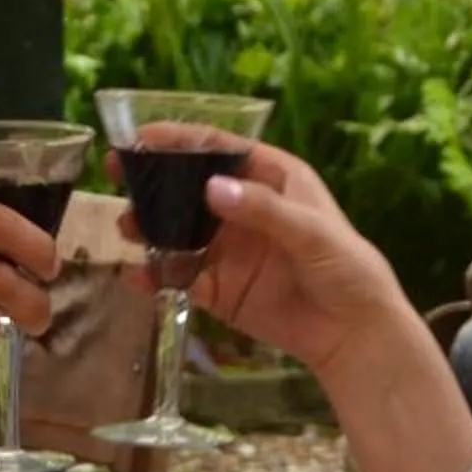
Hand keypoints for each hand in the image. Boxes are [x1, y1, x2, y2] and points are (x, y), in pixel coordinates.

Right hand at [131, 141, 413, 381]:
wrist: (354, 334)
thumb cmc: (346, 268)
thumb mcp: (311, 232)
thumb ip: (262, 210)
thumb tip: (210, 188)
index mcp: (270, 179)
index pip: (219, 149)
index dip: (180, 140)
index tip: (140, 138)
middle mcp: (243, 208)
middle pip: (189, 187)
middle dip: (153, 181)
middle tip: (117, 175)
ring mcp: (228, 249)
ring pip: (177, 230)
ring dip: (149, 226)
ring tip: (128, 227)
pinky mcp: (218, 289)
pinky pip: (179, 276)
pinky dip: (155, 275)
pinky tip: (136, 276)